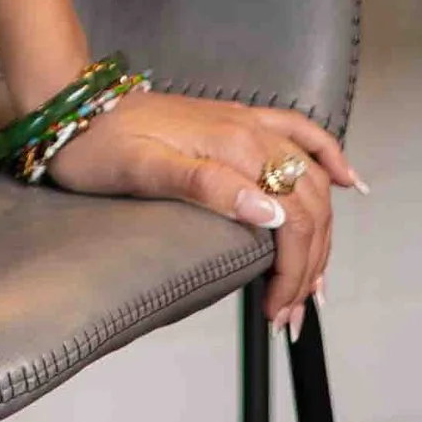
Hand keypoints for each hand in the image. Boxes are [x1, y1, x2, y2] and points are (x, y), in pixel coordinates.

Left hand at [41, 86, 364, 334]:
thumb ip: (207, 187)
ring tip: (313, 284)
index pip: (292, 217)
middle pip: (309, 204)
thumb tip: (269, 212)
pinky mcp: (237, 122)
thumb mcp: (142, 171)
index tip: (278, 313)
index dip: (294, 271)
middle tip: (290, 315)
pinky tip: (350, 183)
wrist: (71, 106)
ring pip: (311, 179)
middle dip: (309, 265)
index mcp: (232, 144)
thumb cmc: (97, 145)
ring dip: (322, 233)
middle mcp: (249, 130)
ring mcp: (246, 123)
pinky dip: (331, 158)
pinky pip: (301, 134)